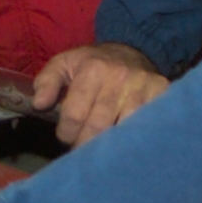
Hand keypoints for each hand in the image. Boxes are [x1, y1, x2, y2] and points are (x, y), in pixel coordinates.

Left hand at [31, 41, 168, 146]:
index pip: (74, 115)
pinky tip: (126, 145)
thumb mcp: (65, 63)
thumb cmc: (94, 63)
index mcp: (93, 69)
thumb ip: (47, 81)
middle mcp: (119, 78)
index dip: (66, 133)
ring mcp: (143, 87)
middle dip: (85, 144)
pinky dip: (135, 139)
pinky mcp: (162, 94)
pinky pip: (147, 127)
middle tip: (82, 148)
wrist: (133, 50)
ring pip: (123, 132)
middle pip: (97, 128)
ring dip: (110, 147)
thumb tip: (39, 104)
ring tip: (102, 151)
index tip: (67, 136)